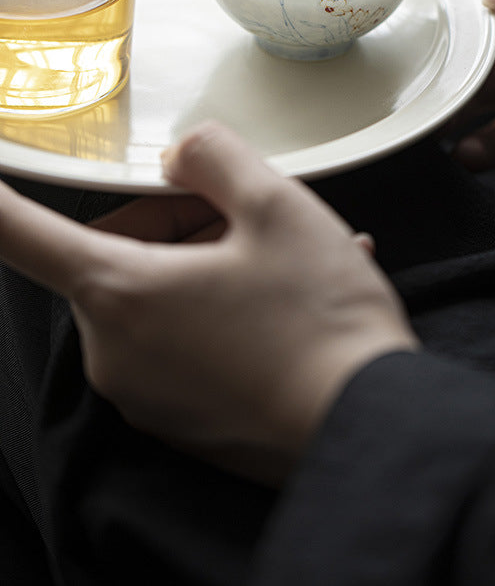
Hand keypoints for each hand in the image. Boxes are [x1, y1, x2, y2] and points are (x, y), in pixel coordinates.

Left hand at [0, 121, 417, 481]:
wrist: (368, 428)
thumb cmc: (320, 320)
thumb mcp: (276, 206)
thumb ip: (213, 156)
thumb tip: (180, 157)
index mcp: (120, 293)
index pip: (18, 233)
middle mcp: (115, 354)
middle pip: (120, 256)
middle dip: (183, 222)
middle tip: (255, 214)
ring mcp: (146, 397)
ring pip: (161, 298)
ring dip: (218, 265)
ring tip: (301, 259)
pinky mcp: (181, 423)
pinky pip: (186, 343)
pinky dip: (228, 311)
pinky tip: (297, 299)